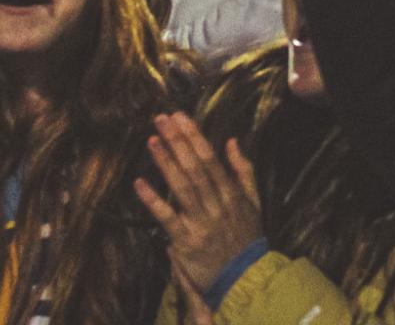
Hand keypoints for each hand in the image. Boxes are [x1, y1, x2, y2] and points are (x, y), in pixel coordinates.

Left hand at [135, 113, 263, 297]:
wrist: (244, 278)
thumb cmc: (247, 237)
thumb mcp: (254, 202)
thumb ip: (244, 170)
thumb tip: (231, 140)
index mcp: (231, 193)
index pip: (210, 159)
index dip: (194, 136)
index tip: (179, 116)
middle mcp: (216, 205)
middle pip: (194, 168)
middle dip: (177, 141)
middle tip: (161, 119)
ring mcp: (200, 223)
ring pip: (182, 188)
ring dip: (166, 162)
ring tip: (152, 140)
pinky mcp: (186, 242)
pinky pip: (167, 218)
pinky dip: (153, 200)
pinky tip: (140, 183)